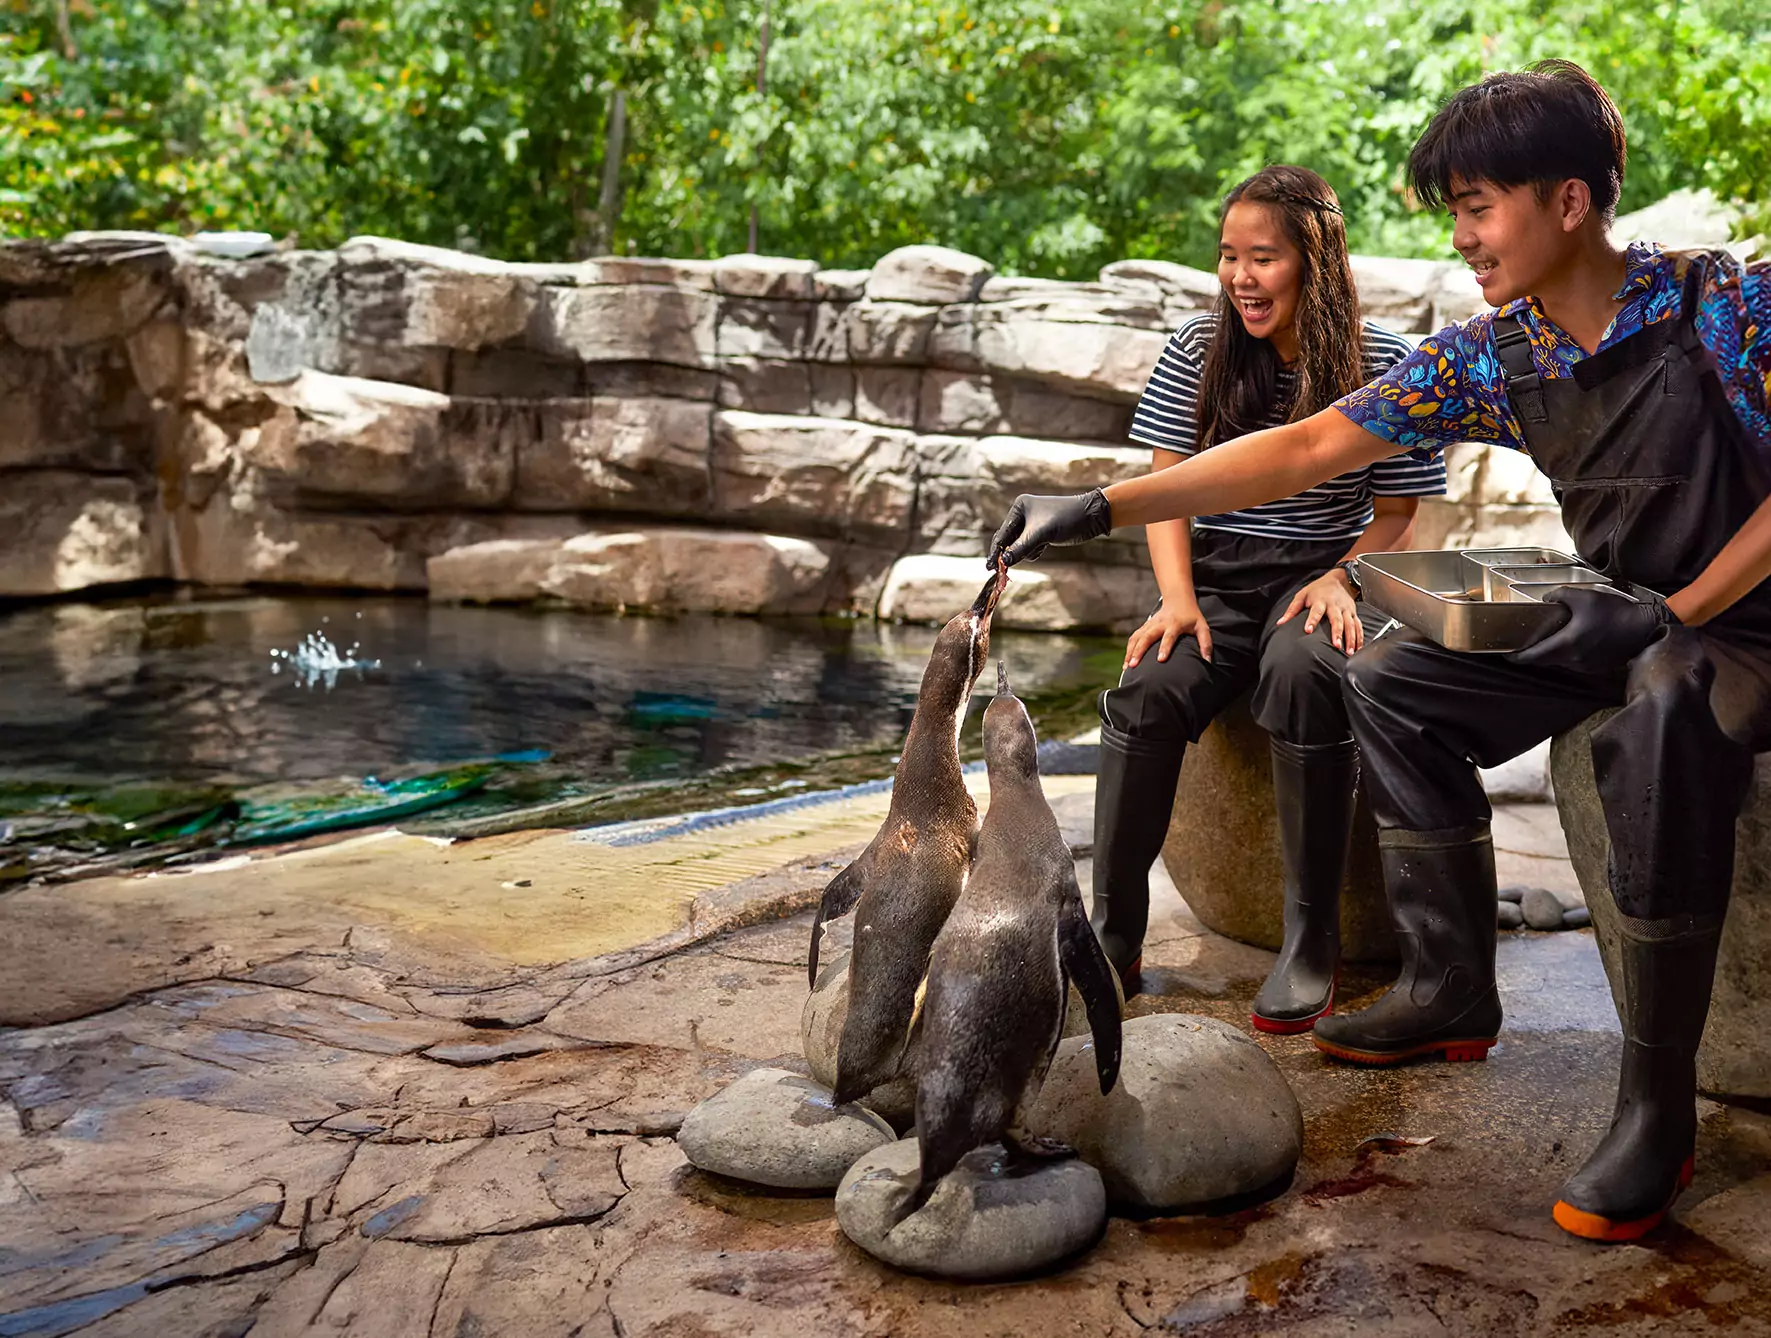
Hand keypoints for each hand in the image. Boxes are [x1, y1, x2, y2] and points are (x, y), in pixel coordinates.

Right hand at [985, 490, 1112, 567]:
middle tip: (1001, 571)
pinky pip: (1030, 547)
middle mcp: (1023, 514)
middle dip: (1012, 552)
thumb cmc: (1066, 519)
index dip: (996, 551)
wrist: (1091, 517)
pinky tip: (1045, 547)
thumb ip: (1020, 548)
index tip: (990, 567)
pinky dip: (1035, 551)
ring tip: (1040, 547)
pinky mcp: (1041, 533)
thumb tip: (1003, 561)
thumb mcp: (1041, 535)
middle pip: (1009, 540)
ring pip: (1020, 546)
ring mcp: (1032, 524)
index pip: (1002, 533)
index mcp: (1019, 507)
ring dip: (1027, 552)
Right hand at [1126, 600, 1211, 667]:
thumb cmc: (1192, 616)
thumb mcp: (1202, 627)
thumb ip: (1205, 643)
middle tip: (1133, 665)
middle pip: (1147, 637)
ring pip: (1137, 637)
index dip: (1164, 647)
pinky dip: (1129, 649)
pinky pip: (1134, 637)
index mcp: (1175, 624)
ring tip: (1127, 667)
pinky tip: (1126, 662)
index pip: (1169, 636)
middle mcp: (1160, 623)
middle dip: (1139, 651)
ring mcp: (1150, 624)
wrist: (1178, 599)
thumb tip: (1207, 661)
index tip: (1160, 660)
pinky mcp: (1144, 626)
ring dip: (1130, 652)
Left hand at [1277, 569, 1364, 653]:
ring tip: (1348, 651)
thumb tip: (1280, 623)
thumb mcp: (1302, 595)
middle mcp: (1335, 605)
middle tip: (1336, 645)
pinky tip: (1357, 648)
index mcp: (1321, 600)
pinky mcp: (1354, 613)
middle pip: (1337, 620)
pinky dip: (1359, 638)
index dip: (1312, 620)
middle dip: (1337, 633)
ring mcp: (1346, 610)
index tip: (1308, 630)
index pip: (1316, 611)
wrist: (1338, 579)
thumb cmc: (1317, 589)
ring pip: (1351, 624)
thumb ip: (1292, 610)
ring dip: (1351, 638)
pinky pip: (1358, 626)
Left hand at [1510, 584, 1677, 672]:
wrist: (1645, 628)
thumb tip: (1546, 599)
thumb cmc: (1615, 612)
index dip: (1516, 656)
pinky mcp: (1595, 667)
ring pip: (1558, 662)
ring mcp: (1585, 666)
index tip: (1505, 653)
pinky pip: (1572, 662)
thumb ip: (1559, 595)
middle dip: (1530, 655)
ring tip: (1543, 640)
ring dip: (1549, 654)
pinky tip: (1567, 642)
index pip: (1533, 656)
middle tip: (1520, 646)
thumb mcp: (1584, 597)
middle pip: (1543, 661)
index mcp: (1567, 645)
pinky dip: (1564, 654)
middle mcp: (1573, 660)